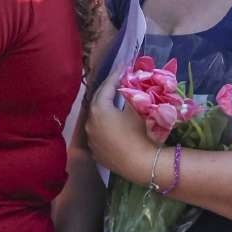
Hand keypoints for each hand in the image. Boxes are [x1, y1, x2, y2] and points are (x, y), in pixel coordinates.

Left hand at [85, 68, 156, 183]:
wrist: (140, 165)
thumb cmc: (139, 134)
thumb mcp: (137, 110)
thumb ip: (131, 94)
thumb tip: (130, 84)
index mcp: (99, 109)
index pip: (107, 87)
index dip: (116, 76)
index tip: (123, 67)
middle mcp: (90, 122)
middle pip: (98, 101)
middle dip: (107, 90)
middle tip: (117, 81)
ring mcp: (91, 138)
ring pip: (96, 118)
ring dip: (104, 109)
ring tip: (114, 102)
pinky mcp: (95, 151)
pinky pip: (98, 132)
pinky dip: (104, 125)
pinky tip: (112, 125)